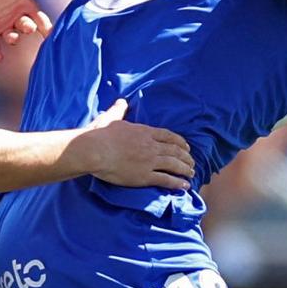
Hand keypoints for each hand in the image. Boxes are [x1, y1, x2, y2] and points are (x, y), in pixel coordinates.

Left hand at [0, 0, 55, 62]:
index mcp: (23, 4)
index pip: (39, 18)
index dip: (46, 25)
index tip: (50, 32)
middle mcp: (14, 16)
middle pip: (27, 28)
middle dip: (29, 28)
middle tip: (27, 26)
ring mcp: (1, 25)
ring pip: (12, 37)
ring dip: (14, 39)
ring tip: (11, 36)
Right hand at [71, 98, 195, 190]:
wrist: (94, 150)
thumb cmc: (99, 135)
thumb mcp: (111, 118)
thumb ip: (119, 110)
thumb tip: (121, 101)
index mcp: (144, 132)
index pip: (168, 136)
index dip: (179, 142)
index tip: (186, 146)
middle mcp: (151, 146)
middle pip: (175, 151)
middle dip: (186, 157)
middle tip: (192, 161)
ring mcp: (149, 161)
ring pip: (174, 165)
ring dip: (185, 169)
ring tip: (192, 173)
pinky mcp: (144, 176)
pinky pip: (166, 180)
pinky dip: (177, 183)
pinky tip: (185, 186)